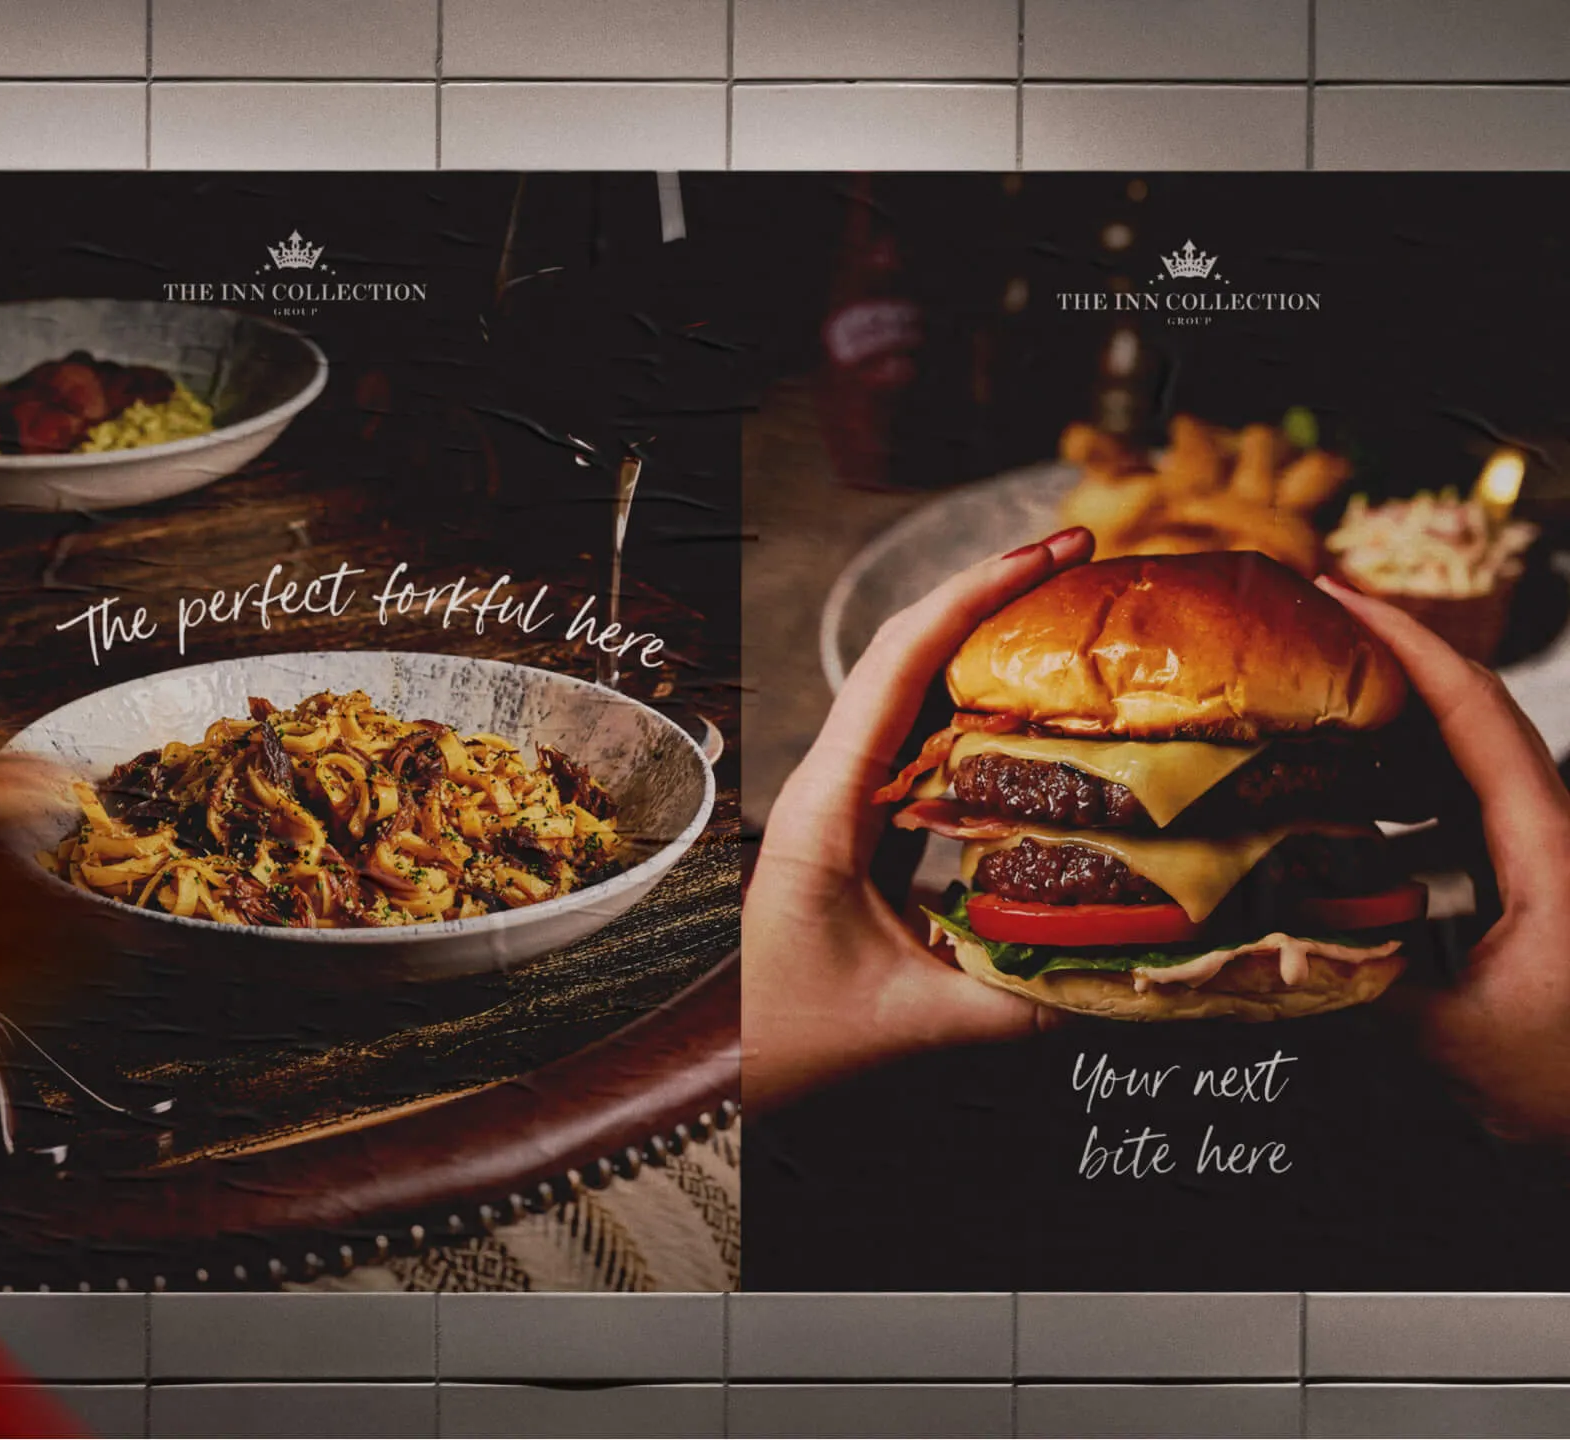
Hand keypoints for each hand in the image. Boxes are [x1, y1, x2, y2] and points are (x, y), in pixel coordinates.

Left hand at [745, 527, 1094, 1110]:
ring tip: (1075, 617)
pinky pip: (926, 753)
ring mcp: (844, 805)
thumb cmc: (796, 1045)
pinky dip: (984, 719)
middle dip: (994, 601)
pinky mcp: (863, 832)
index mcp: (827, 807)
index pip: (900, 667)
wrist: (738, 1075)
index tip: (1049, 553)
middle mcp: (830, 788)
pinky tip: (1045, 716)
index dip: (976, 596)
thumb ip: (1026, 1001)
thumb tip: (1135, 970)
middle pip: (910, 660)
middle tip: (1085, 564)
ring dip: (990, 653)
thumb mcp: (919, 1021)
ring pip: (917, 700)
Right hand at [1319, 576, 1569, 1144]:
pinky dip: (1401, 784)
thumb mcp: (1454, 1039)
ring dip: (1391, 720)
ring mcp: (1548, 857)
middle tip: (1300, 629)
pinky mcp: (1537, 885)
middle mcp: (1556, 835)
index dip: (1406, 644)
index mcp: (1550, 848)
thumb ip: (1356, 980)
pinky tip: (1344, 799)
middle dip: (1389, 659)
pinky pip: (1465, 808)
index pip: (1474, 713)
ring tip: (1306, 700)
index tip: (1339, 595)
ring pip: (1468, 758)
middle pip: (1472, 714)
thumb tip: (1254, 943)